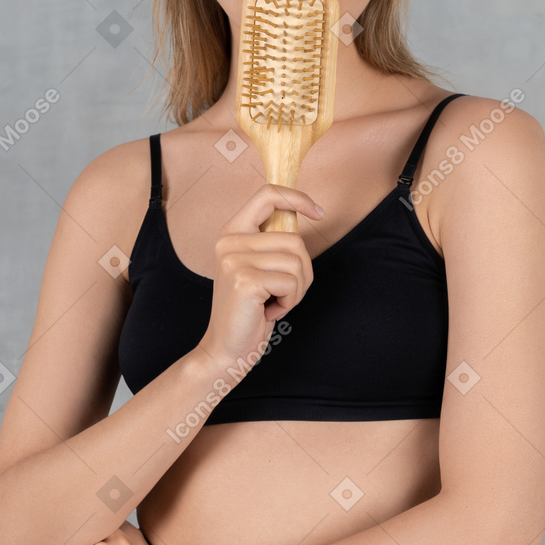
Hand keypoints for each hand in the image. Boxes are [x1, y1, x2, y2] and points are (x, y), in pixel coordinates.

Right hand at [200, 183, 323, 364]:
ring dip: (297, 289)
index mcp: (232, 231)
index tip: (318, 213)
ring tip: (275, 301)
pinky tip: (269, 311)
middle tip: (283, 292)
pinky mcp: (245, 280)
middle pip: (294, 239)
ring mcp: (234, 259)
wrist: (226, 350)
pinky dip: (290, 301)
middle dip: (302, 271)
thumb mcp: (258, 267)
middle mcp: (230, 240)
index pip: (268, 194)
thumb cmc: (249, 310)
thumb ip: (272, 241)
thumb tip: (303, 213)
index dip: (297, 198)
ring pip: (297, 261)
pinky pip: (292, 282)